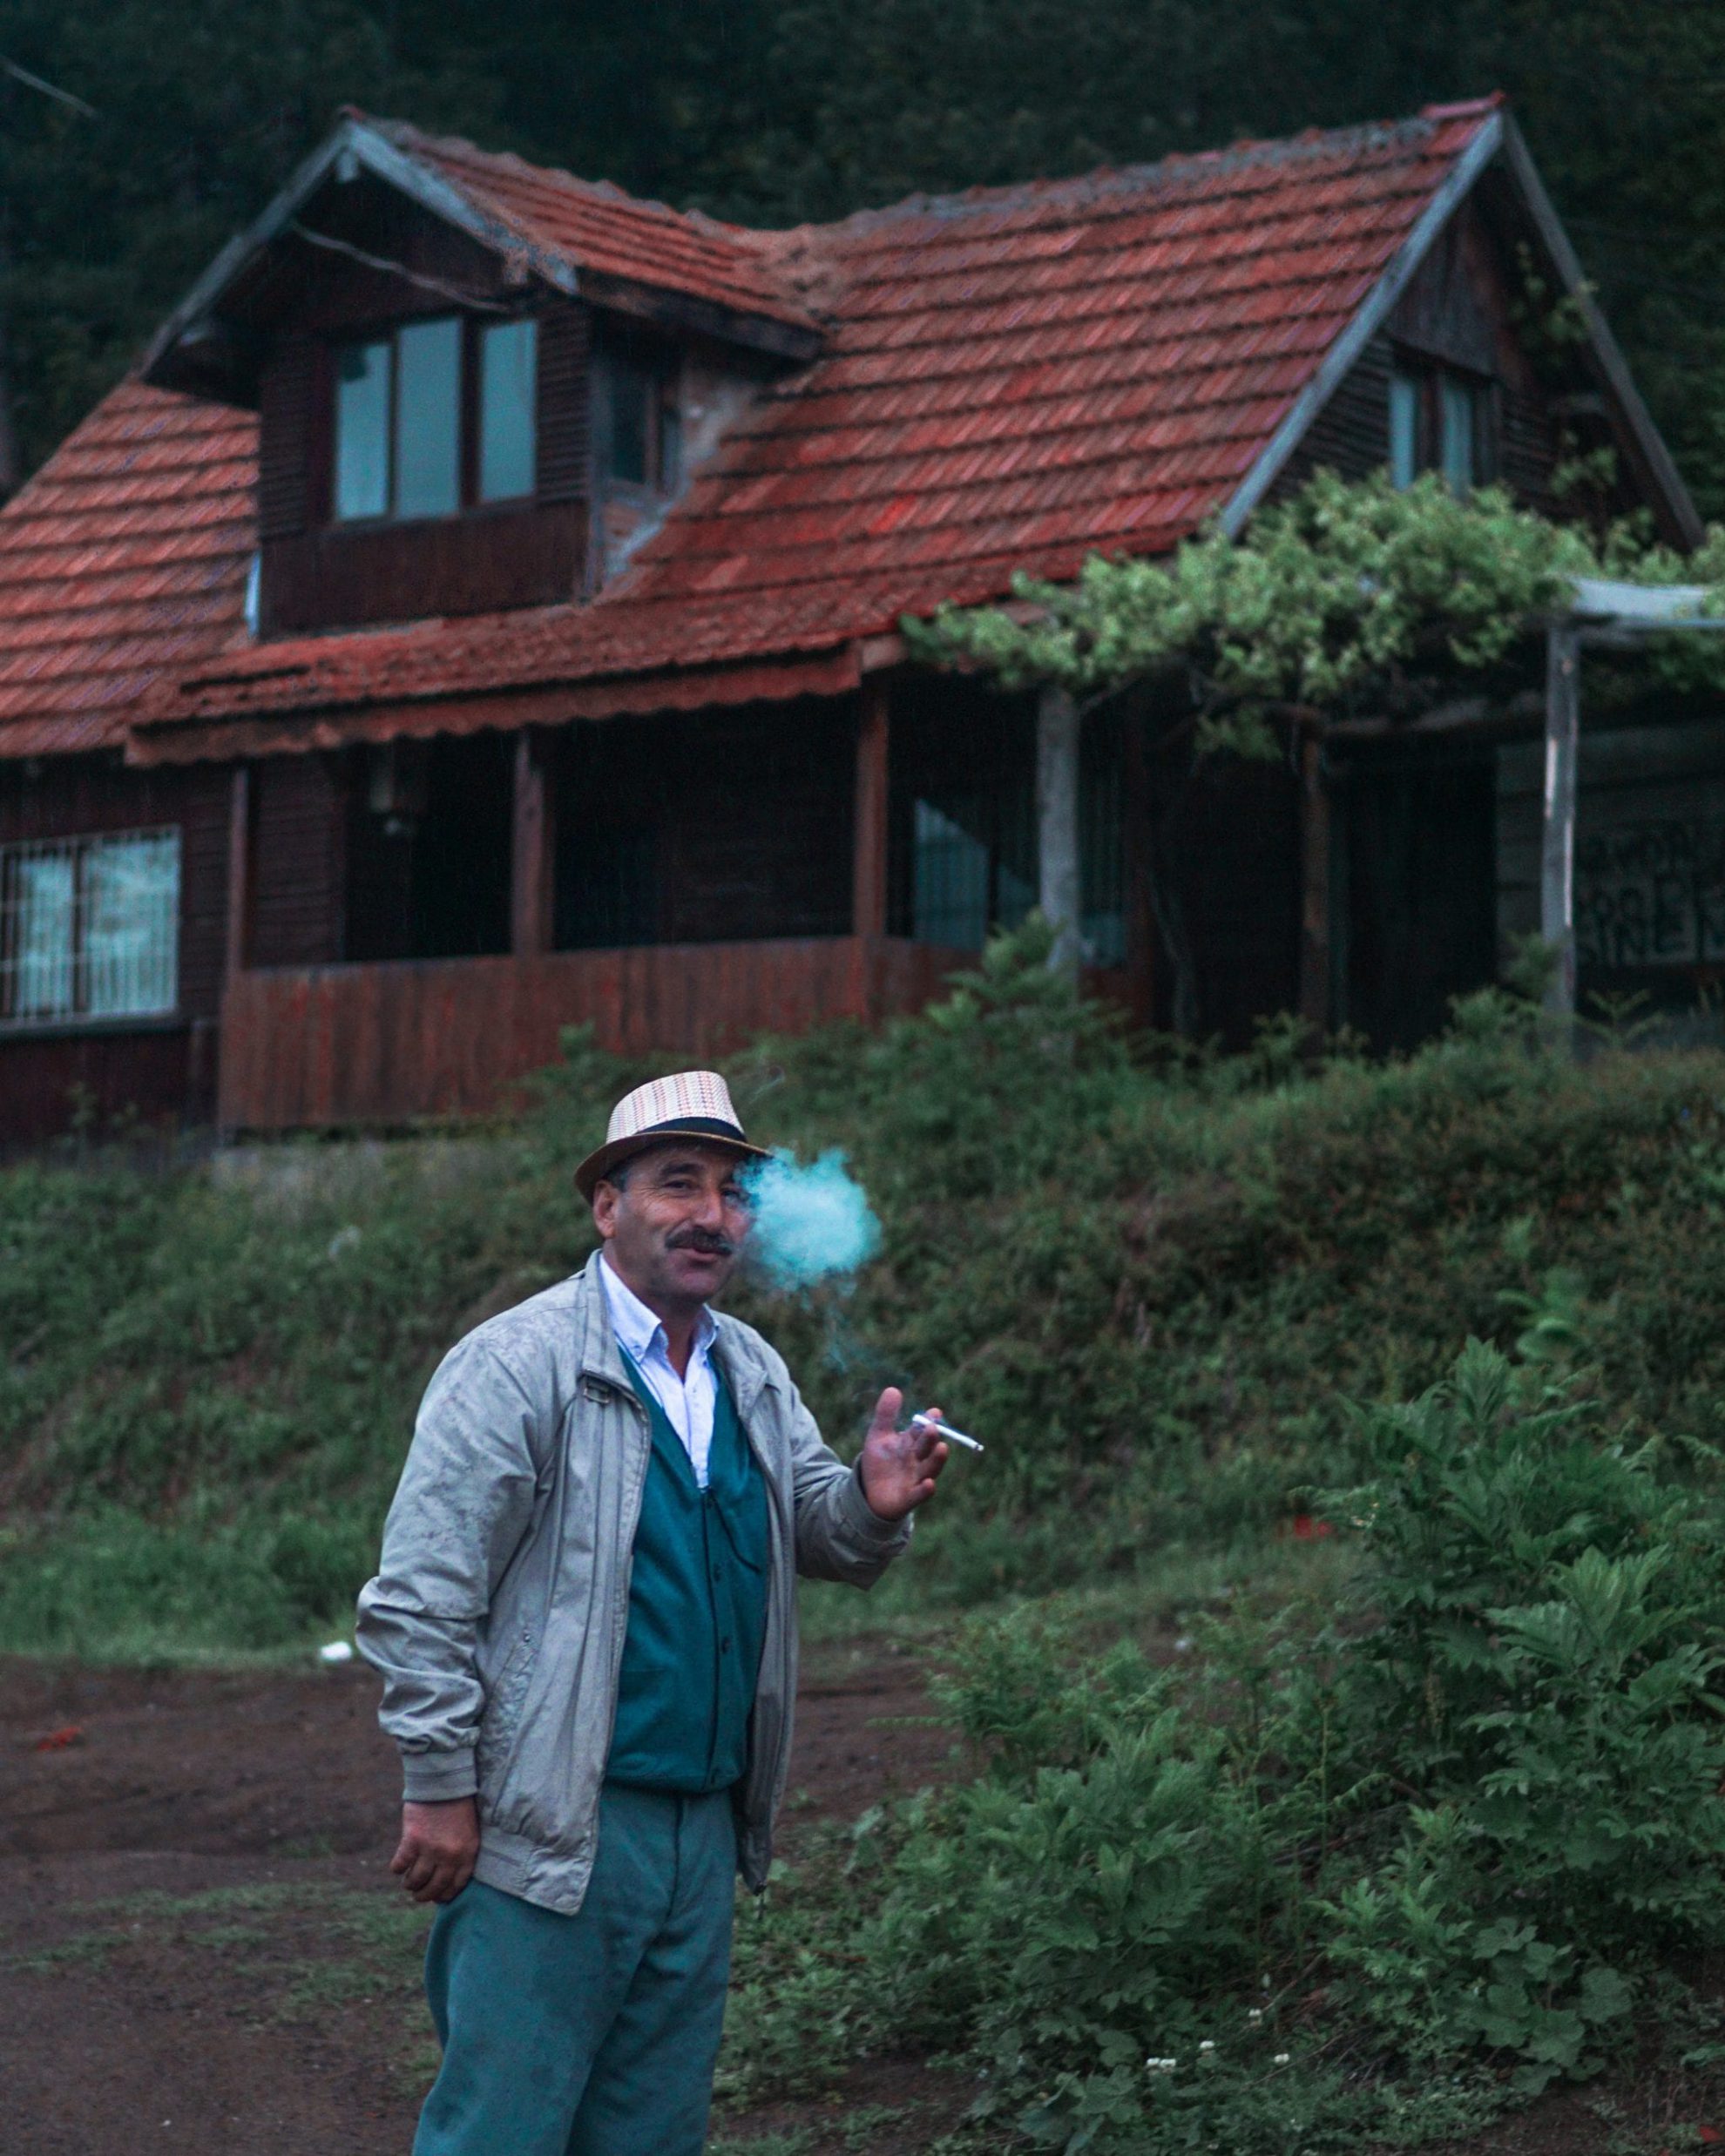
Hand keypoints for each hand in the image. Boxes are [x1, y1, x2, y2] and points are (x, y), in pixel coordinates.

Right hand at [391, 1797, 479, 1903]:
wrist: (445, 1782)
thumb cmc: (459, 1806)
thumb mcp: (470, 1832)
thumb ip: (461, 1853)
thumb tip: (447, 1876)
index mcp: (468, 1853)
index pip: (456, 1886)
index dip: (444, 1895)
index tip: (437, 1897)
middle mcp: (450, 1855)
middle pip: (434, 1888)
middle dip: (424, 1895)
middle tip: (418, 1895)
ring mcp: (431, 1849)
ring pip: (415, 1880)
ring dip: (409, 1884)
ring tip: (407, 1882)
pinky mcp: (412, 1840)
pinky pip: (400, 1865)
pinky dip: (397, 1868)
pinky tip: (398, 1866)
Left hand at [858, 1386, 948, 1521]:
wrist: (870, 1493)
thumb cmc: (880, 1462)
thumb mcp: (878, 1436)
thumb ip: (886, 1415)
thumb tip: (893, 1389)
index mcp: (912, 1443)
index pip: (923, 1429)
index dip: (929, 1421)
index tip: (934, 1412)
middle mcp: (918, 1460)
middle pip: (927, 1448)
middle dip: (931, 1438)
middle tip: (932, 1428)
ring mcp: (916, 1479)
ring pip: (930, 1469)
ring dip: (937, 1460)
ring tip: (943, 1448)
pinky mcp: (909, 1498)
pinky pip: (920, 1494)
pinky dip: (925, 1490)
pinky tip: (929, 1483)